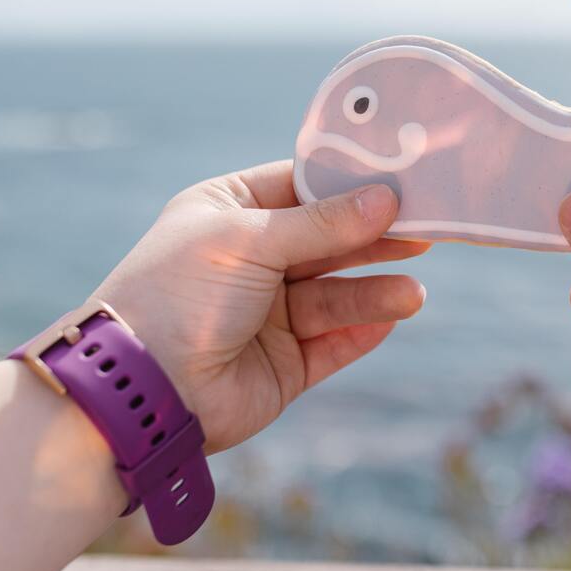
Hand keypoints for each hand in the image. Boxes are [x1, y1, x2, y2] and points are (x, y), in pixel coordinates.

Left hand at [93, 160, 428, 452]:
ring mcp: (268, 314)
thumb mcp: (248, 239)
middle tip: (427, 230)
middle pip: (329, 241)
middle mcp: (251, 260)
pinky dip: (362, 331)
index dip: (349, 184)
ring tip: (412, 293)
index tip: (401, 179)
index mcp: (229, 213)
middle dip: (374, 237)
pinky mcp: (285, 364)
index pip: (301, 187)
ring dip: (375, 291)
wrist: (142, 391)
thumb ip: (322, 223)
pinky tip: (392, 318)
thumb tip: (385, 200)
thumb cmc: (181, 294)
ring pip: (336, 294)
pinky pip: (334, 342)